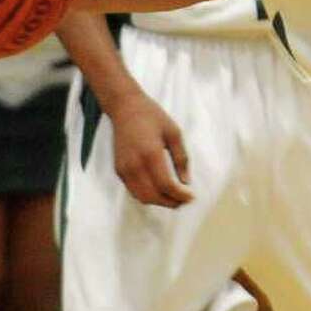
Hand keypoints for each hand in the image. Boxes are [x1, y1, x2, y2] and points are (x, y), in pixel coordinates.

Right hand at [108, 89, 192, 207]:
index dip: (180, 195)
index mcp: (150, 154)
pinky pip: (133, 190)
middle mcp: (134, 164)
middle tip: (184, 201)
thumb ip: (181, 159)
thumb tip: (186, 182)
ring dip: (159, 202)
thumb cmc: (152, 117)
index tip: (191, 197)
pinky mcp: (119, 169)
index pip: (166, 185)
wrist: (125, 107)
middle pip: (153, 196)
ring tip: (174, 199)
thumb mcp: (174, 133)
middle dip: (171, 202)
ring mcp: (124, 168)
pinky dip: (147, 196)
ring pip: (141, 197)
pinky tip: (160, 191)